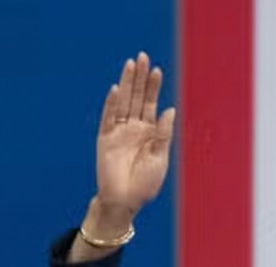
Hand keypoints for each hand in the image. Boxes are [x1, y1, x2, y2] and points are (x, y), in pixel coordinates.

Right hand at [93, 52, 176, 223]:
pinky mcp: (105, 139)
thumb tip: (170, 109)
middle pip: (136, 97)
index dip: (153, 87)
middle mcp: (133, 129)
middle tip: (142, 56)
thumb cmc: (145, 184)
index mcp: (149, 133)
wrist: (126, 201)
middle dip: (139, 78)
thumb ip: (163, 134)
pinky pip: (108, 118)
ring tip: (130, 64)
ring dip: (126, 83)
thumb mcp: (160, 158)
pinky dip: (112, 104)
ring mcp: (118, 132)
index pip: (150, 104)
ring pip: (123, 102)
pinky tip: (116, 89)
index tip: (157, 69)